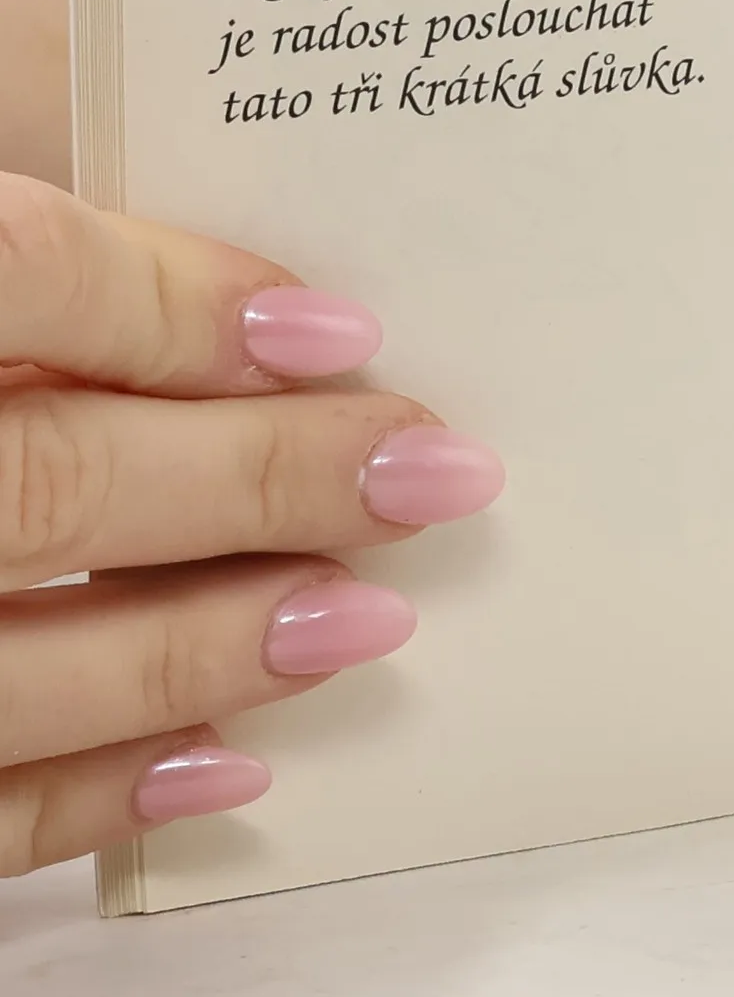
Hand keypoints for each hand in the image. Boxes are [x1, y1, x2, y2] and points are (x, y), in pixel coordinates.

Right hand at [0, 177, 503, 876]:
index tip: (337, 331)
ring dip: (203, 646)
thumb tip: (256, 233)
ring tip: (365, 622)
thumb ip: (71, 203)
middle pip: (49, 482)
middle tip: (429, 478)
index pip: (26, 273)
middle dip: (256, 482)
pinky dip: (92, 793)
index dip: (178, 302)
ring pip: (6, 662)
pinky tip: (232, 760)